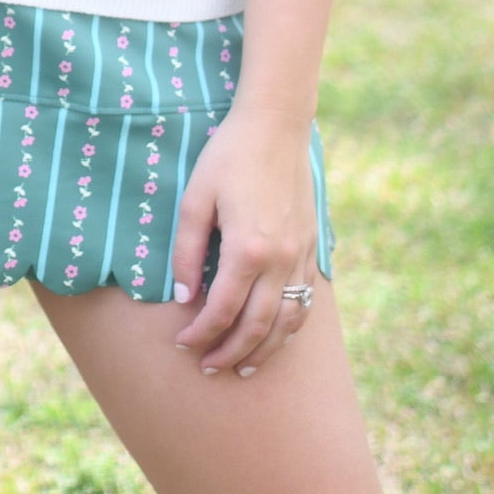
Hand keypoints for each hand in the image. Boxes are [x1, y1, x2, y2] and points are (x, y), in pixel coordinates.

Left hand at [169, 104, 319, 376]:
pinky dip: (290, 327)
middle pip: (257, 326)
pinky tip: (274, 336)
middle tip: (209, 368)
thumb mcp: (196, 197)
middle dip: (230, 353)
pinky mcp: (311, 247)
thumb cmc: (229, 156)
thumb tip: (185, 297)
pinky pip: (305, 301)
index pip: (222, 310)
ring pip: (287, 322)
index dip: (200, 333)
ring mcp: (300, 254)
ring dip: (264, 350)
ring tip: (242, 368)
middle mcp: (279, 259)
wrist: (277, 125)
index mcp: (247, 248)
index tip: (182, 344)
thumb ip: (188, 251)